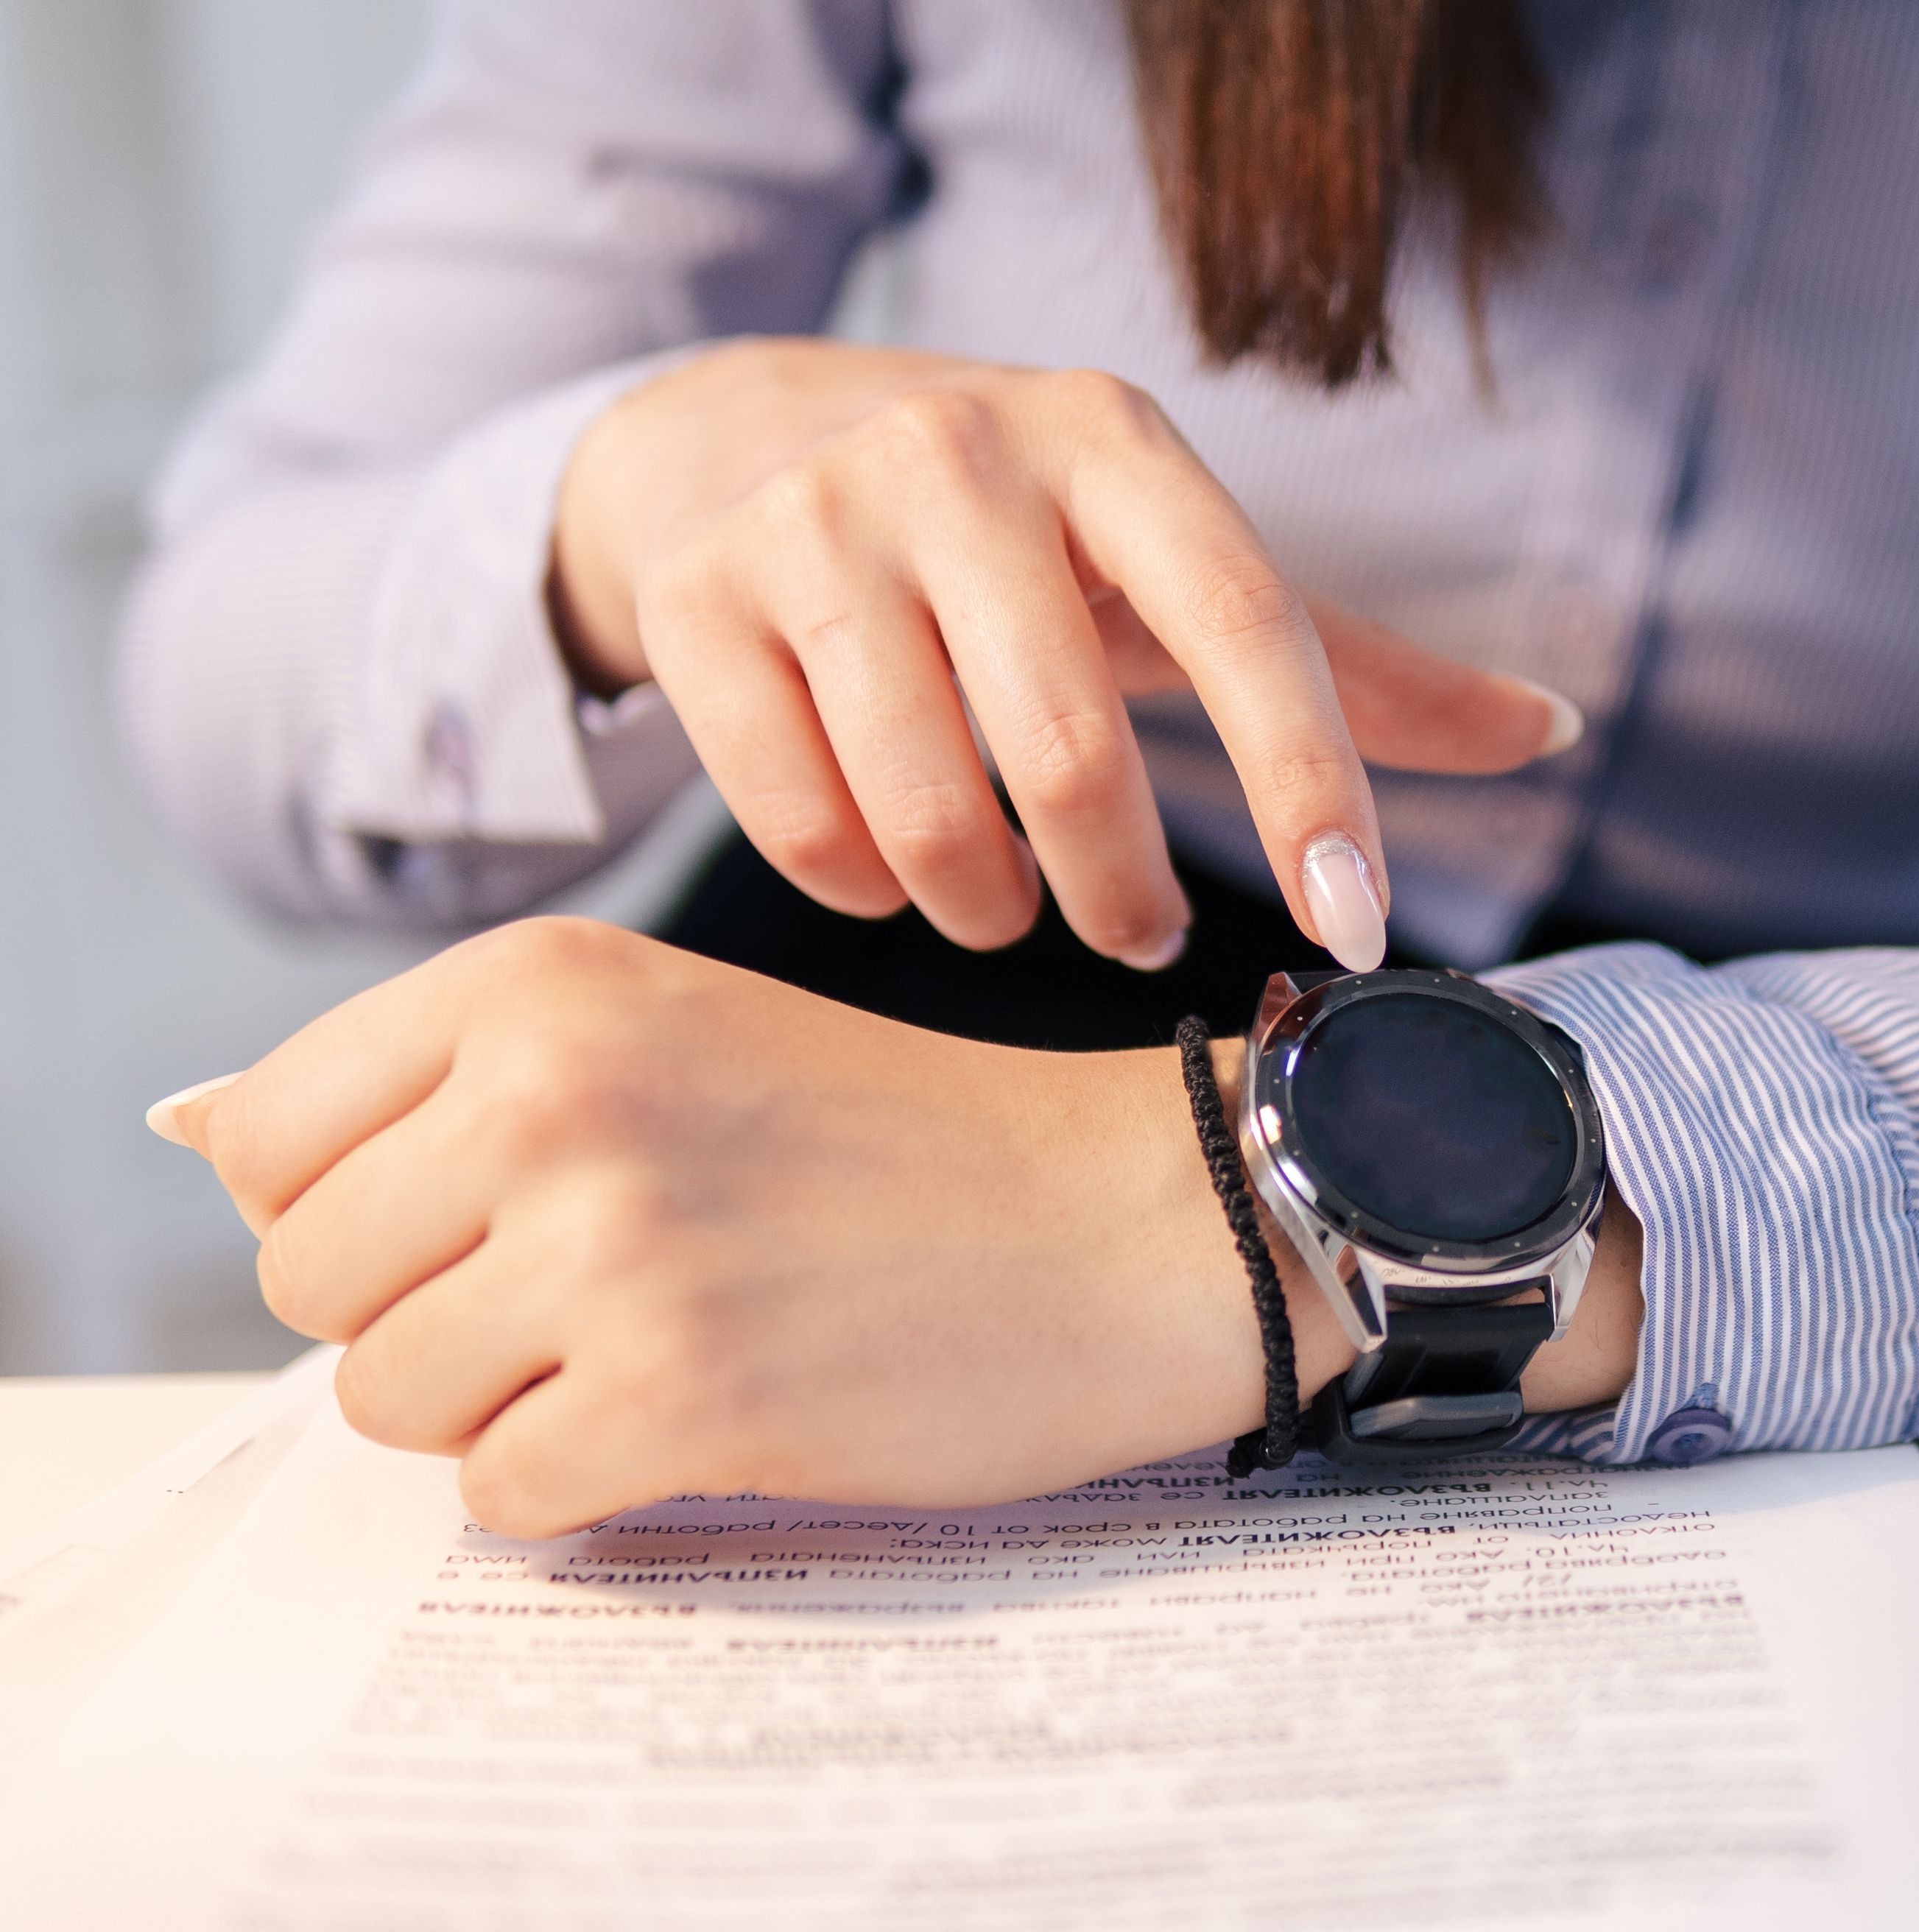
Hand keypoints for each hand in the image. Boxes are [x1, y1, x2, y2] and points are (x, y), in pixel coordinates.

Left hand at [151, 920, 1642, 1537]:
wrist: (1119, 1219)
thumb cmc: (902, 1141)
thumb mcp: (668, 1030)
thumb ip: (460, 1083)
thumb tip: (225, 1153)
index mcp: (537, 985)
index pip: (263, 1137)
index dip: (347, 1209)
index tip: (466, 1223)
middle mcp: (554, 1093)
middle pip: (309, 1279)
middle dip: (422, 1316)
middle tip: (585, 1299)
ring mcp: (615, 1242)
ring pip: (387, 1398)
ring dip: (501, 1404)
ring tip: (655, 1346)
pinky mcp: (682, 1389)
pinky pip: (501, 1493)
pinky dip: (586, 1482)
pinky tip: (703, 1412)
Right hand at [552, 339, 1582, 971]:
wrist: (727, 437)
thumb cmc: (1011, 531)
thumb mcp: (1173, 562)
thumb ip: (1356, 661)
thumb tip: (1555, 729)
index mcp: (1113, 440)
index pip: (1251, 625)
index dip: (1314, 786)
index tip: (1354, 931)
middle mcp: (959, 456)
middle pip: (1073, 753)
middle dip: (1125, 896)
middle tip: (1140, 938)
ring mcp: (810, 524)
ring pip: (930, 812)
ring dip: (992, 911)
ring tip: (1013, 908)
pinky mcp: (695, 603)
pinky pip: (802, 826)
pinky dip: (866, 893)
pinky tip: (893, 874)